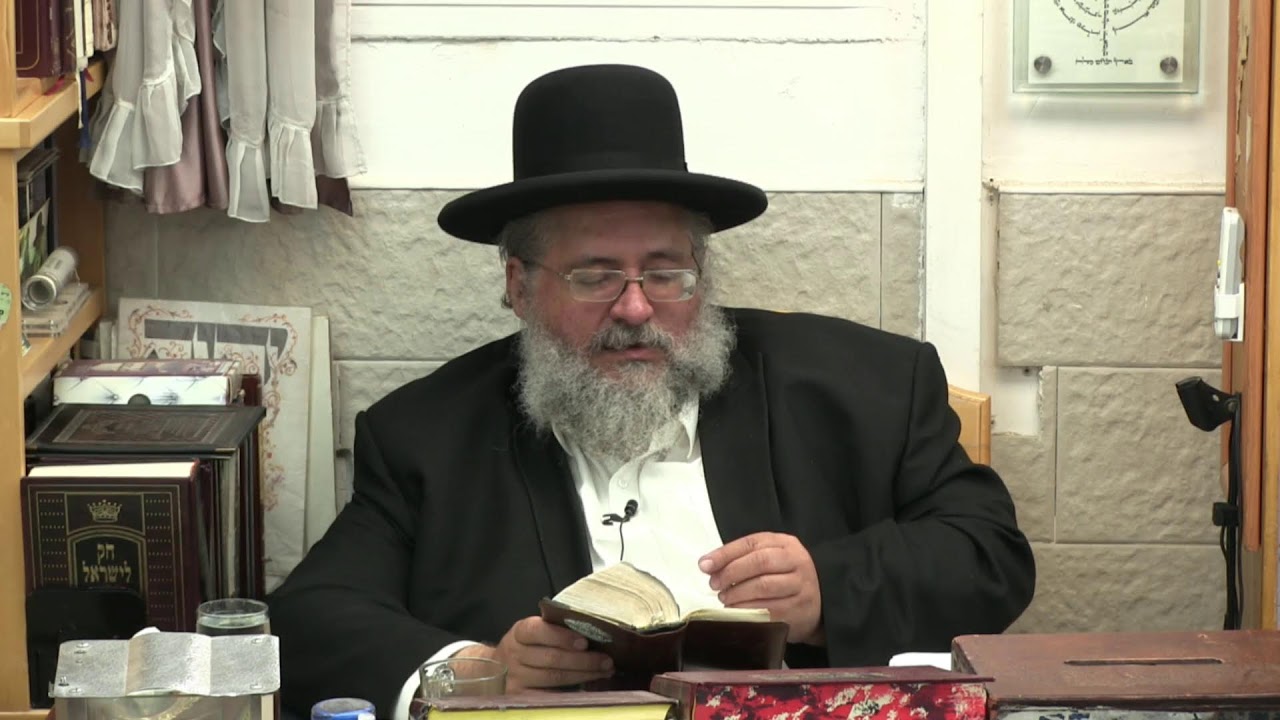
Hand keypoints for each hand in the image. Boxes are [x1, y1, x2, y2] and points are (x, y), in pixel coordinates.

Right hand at [456, 617, 613, 690]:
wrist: (493, 669)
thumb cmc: (525, 646)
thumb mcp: (532, 633)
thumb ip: (553, 630)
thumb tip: (591, 632)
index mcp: (519, 633)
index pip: (538, 631)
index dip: (561, 637)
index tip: (584, 641)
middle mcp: (514, 655)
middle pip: (551, 658)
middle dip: (582, 660)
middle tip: (606, 660)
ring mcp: (516, 678)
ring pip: (553, 678)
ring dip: (583, 675)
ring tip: (604, 672)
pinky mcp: (519, 697)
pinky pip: (547, 697)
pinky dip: (570, 694)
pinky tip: (587, 689)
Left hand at [699, 532, 823, 645]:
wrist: (819, 603)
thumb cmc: (786, 578)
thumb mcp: (769, 559)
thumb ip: (741, 558)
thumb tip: (708, 565)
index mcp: (786, 544)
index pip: (752, 543)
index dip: (725, 554)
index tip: (705, 565)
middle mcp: (797, 561)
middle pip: (759, 562)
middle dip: (731, 573)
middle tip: (715, 584)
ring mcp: (801, 586)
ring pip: (764, 586)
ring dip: (737, 594)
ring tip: (725, 598)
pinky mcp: (800, 610)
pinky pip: (769, 610)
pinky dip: (748, 611)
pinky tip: (737, 612)